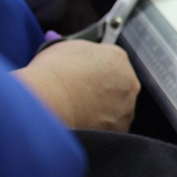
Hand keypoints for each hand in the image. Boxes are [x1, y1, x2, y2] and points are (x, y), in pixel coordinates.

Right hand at [13, 40, 140, 131]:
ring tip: (80, 111)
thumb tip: (69, 49)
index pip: (112, 61)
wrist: (48, 101)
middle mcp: (129, 80)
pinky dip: (101, 127)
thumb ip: (76, 49)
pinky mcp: (120, 128)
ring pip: (118, 107)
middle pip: (119, 84)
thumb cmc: (52, 74)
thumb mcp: (63, 48)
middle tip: (82, 95)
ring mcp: (127, 106)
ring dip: (105, 109)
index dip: (96, 69)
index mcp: (118, 56)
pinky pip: (112, 127)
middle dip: (104, 89)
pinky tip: (84, 124)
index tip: (86, 76)